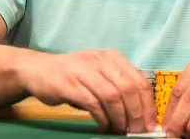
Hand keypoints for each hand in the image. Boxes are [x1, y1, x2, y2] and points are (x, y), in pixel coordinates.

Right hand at [24, 48, 155, 133]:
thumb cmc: (74, 75)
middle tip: (137, 132)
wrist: (38, 70)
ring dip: (120, 118)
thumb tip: (141, 113)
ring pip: (112, 97)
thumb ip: (119, 86)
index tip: (150, 124)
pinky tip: (104, 127)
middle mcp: (101, 60)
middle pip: (128, 89)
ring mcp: (84, 70)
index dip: (147, 105)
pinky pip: (93, 104)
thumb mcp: (100, 73)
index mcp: (113, 57)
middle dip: (136, 114)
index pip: (139, 80)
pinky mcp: (69, 84)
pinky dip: (102, 119)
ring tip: (120, 131)